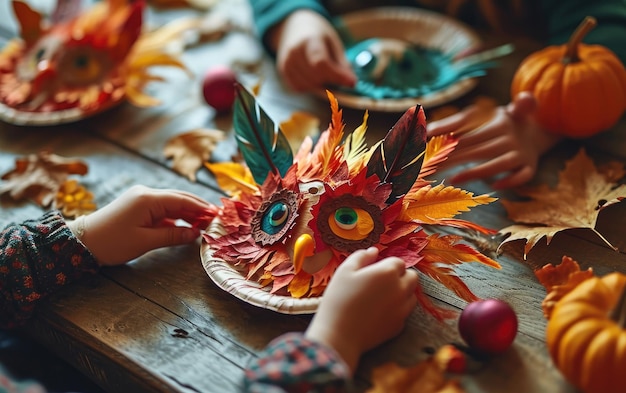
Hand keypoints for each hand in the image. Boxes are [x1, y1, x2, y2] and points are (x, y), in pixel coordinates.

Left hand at [69, 185, 212, 265]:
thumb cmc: (112, 242)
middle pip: (179, 199)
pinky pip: (162, 210)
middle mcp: (146, 194)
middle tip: (216, 219)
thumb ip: (173, 236)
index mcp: (148, 199)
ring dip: (187, 214)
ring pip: (171, 204)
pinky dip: (175, 218)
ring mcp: (141, 199)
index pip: (182, 200)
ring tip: (205, 224)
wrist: (82, 242)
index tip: (218, 215)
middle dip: (198, 208)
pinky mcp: (137, 207)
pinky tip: (186, 227)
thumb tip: (195, 234)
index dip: (201, 208)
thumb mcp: (145, 241)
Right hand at [267, 9, 356, 91]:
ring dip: (320, 86)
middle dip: (330, 81)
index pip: (321, 63)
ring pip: (307, 86)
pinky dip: (309, 87)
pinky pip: (298, 88)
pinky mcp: (283, 71)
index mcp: (309, 40)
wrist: (294, 27)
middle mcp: (294, 51)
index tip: (352, 82)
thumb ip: (342, 63)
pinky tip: (313, 77)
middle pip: (315, 78)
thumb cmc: (317, 35)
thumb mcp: (334, 43)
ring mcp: (286, 62)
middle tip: (338, 76)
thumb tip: (351, 83)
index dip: (337, 76)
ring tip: (324, 74)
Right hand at [305, 247, 418, 372]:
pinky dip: (397, 310)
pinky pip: (404, 312)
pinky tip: (379, 312)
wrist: (339, 334)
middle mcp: (401, 289)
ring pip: (411, 295)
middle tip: (381, 282)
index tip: (374, 271)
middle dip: (400, 276)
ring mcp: (402, 309)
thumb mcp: (345, 270)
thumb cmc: (339, 299)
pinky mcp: (400, 325)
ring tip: (381, 297)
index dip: (387, 264)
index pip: (399, 262)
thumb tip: (374, 251)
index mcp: (388, 272)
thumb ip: (362, 256)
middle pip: (412, 277)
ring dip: (402, 293)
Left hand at [428, 92, 561, 188]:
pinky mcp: (531, 166)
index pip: (472, 136)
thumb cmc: (500, 124)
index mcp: (500, 123)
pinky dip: (512, 181)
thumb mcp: (484, 115)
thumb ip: (457, 121)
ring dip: (477, 172)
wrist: (538, 128)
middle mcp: (512, 137)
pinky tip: (494, 186)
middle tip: (433, 169)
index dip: (451, 143)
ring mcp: (523, 153)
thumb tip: (429, 128)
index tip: (432, 151)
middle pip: (480, 151)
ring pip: (500, 164)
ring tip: (453, 180)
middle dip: (455, 160)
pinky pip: (524, 175)